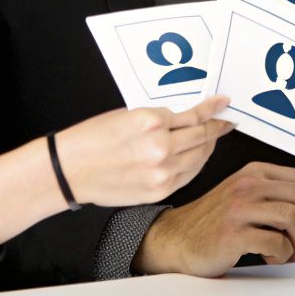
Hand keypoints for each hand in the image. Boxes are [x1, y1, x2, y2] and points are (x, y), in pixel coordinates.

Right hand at [55, 97, 232, 206]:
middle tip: (225, 121)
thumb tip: (185, 119)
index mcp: (151, 122)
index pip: (194, 116)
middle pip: (202, 136)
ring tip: (213, 137)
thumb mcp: (128, 115)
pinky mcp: (159, 191)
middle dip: (216, 127)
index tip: (222, 104)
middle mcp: (160, 148)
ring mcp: (162, 173)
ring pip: (199, 157)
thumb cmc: (92, 139)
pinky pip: (188, 175)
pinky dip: (196, 164)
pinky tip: (198, 156)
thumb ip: (159, 119)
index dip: (212, 110)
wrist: (69, 171)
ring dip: (209, 146)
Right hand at [133, 162, 294, 275]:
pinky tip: (270, 256)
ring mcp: (240, 207)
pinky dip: (281, 254)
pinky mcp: (233, 232)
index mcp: (255, 172)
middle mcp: (249, 185)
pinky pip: (275, 242)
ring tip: (290, 251)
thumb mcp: (245, 196)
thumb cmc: (212, 223)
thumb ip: (276, 197)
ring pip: (294, 218)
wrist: (175, 239)